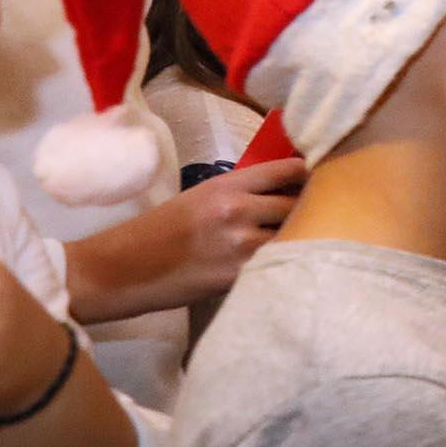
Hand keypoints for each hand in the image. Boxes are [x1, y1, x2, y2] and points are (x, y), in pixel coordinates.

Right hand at [68, 156, 305, 321]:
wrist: (122, 269)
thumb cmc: (159, 232)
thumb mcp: (199, 198)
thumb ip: (241, 193)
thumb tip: (286, 192)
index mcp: (226, 185)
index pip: (287, 171)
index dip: (310, 177)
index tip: (323, 182)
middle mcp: (237, 209)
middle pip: (299, 205)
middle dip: (312, 211)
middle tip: (321, 217)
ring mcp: (240, 243)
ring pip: (293, 237)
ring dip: (300, 241)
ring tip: (304, 244)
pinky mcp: (238, 275)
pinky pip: (276, 265)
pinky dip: (284, 265)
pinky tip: (282, 267)